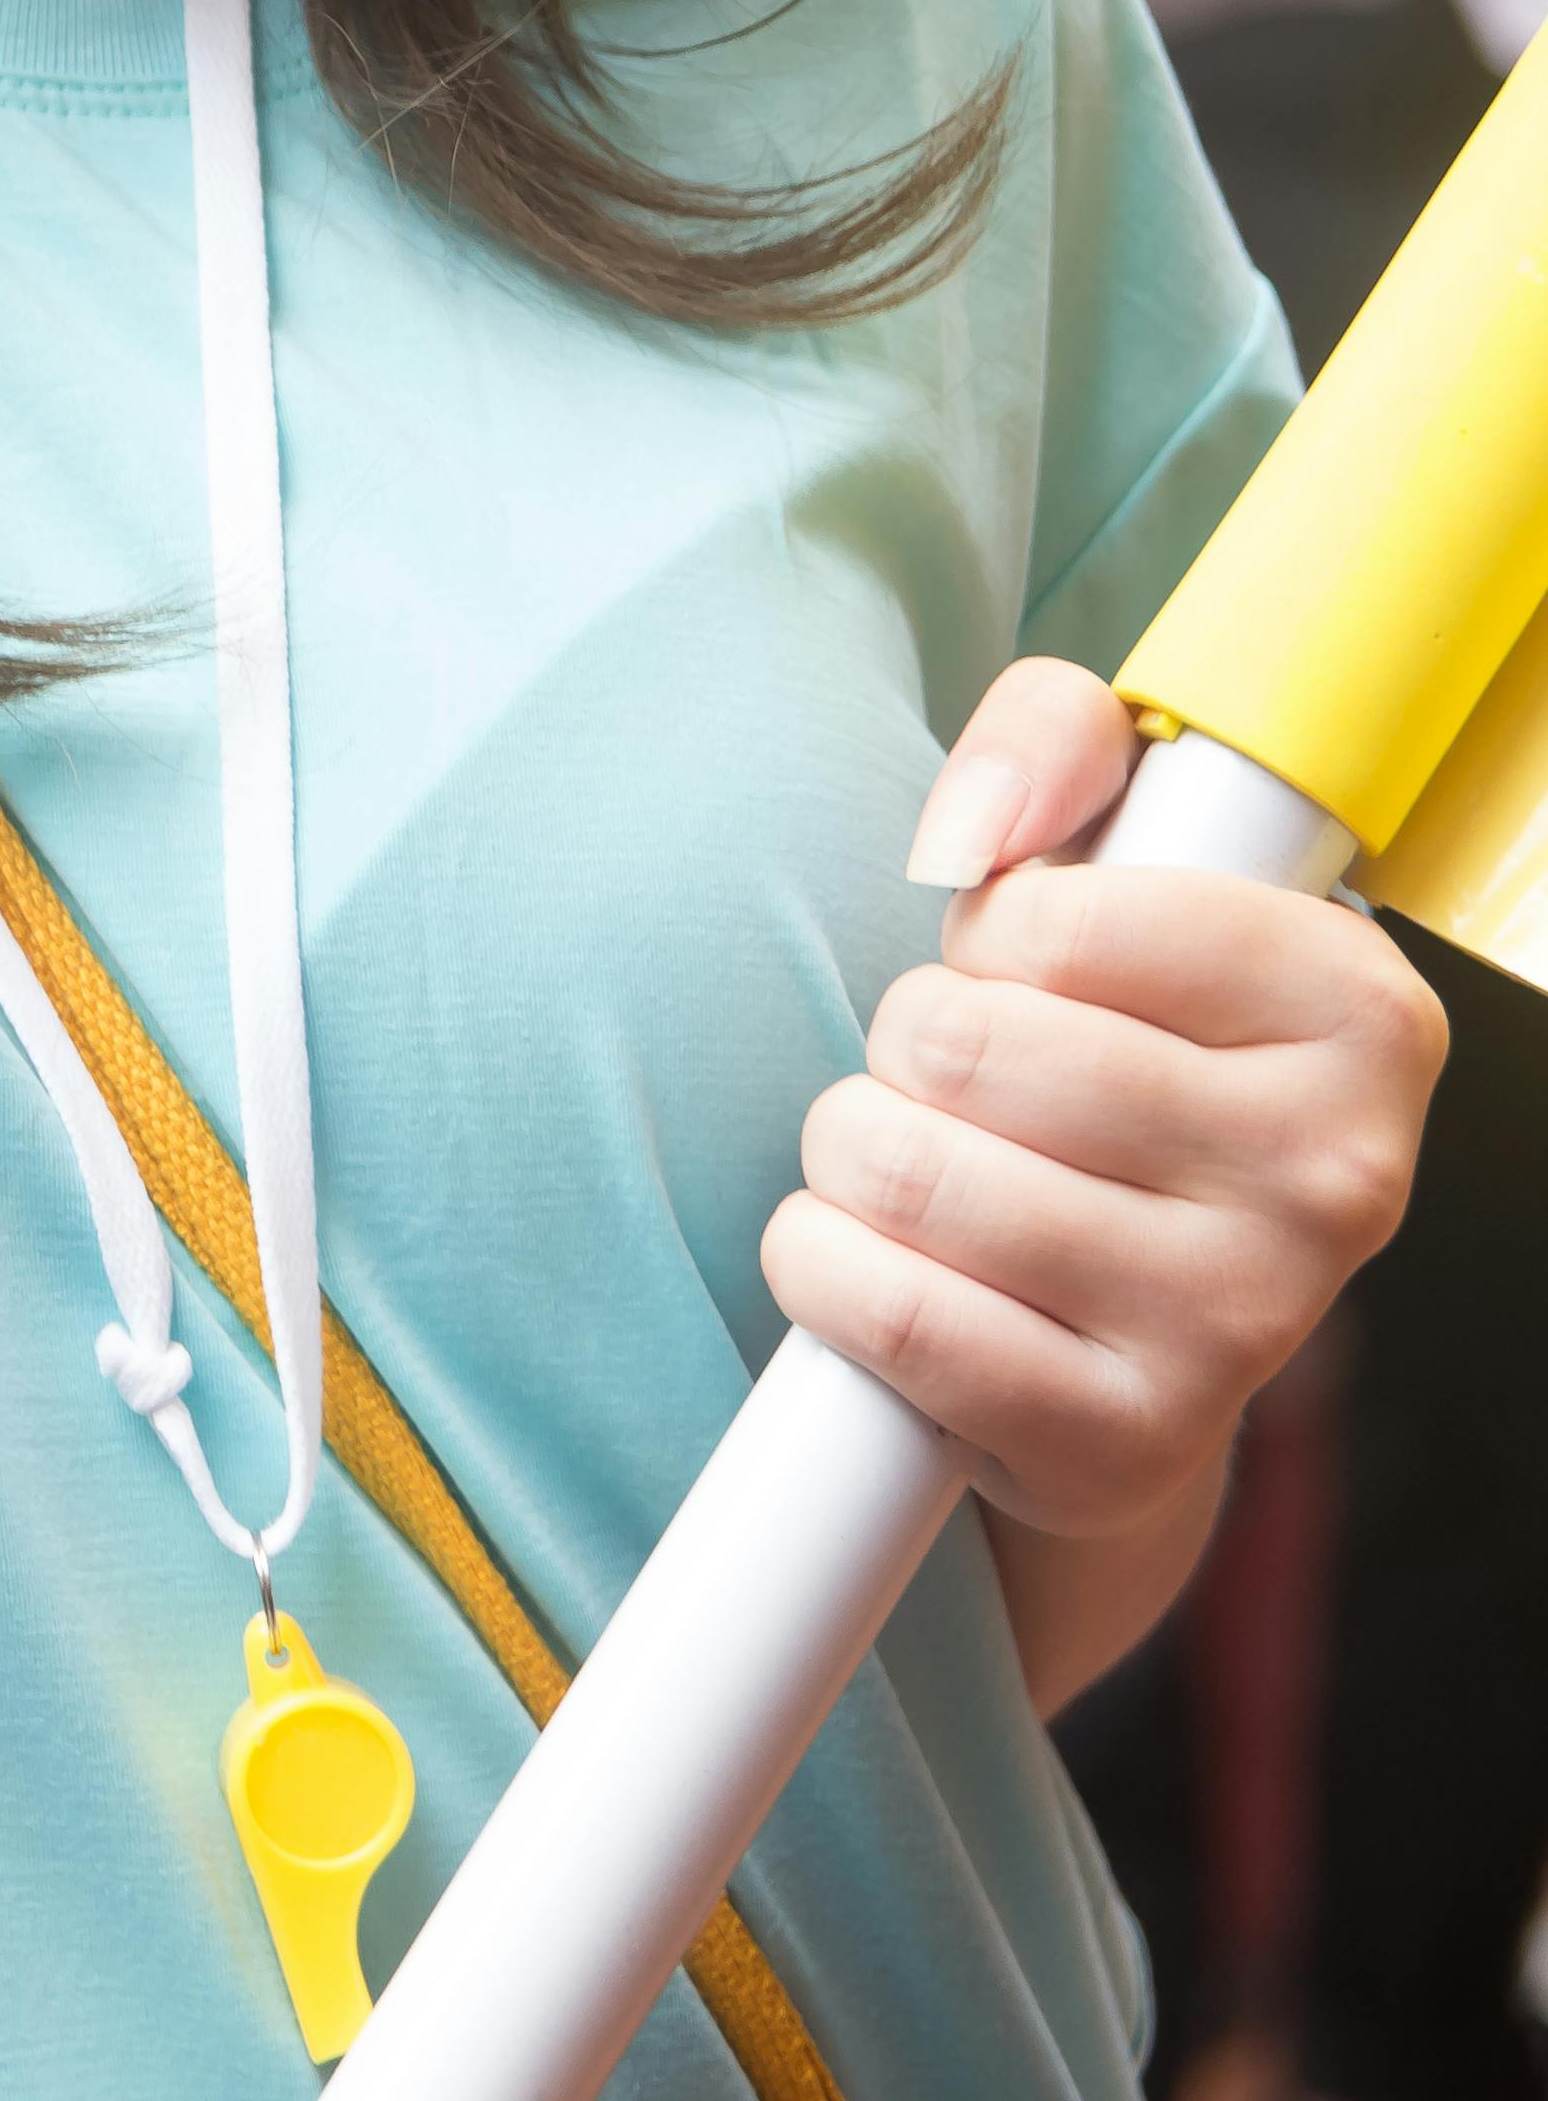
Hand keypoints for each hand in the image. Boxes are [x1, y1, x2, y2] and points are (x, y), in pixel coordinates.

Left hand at [761, 658, 1444, 1697]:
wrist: (1122, 1333)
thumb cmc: (1105, 1048)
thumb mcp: (1110, 846)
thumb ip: (1053, 741)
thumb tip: (978, 832)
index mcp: (1362, 1014)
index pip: (1058, 918)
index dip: (989, 929)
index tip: (1027, 970)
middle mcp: (1333, 1180)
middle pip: (965, 1042)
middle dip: (907, 1040)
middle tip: (953, 1079)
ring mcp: (1239, 1327)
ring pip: (912, 1169)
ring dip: (853, 1148)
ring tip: (910, 1162)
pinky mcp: (1128, 1446)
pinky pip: (892, 1315)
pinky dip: (823, 1263)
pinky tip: (867, 1255)